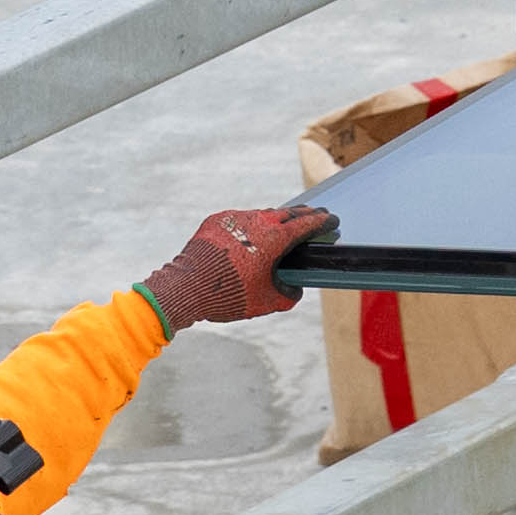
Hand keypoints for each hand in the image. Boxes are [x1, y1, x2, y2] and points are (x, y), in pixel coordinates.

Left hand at [140, 204, 328, 332]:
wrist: (184, 289)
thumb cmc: (228, 295)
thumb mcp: (267, 302)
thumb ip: (289, 294)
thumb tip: (294, 288)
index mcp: (276, 237)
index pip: (308, 223)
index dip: (323, 222)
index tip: (331, 221)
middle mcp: (258, 222)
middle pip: (288, 212)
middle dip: (304, 214)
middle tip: (315, 215)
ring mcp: (235, 219)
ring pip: (263, 214)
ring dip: (276, 219)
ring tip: (283, 225)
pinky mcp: (216, 221)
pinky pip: (240, 220)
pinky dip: (250, 225)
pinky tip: (250, 236)